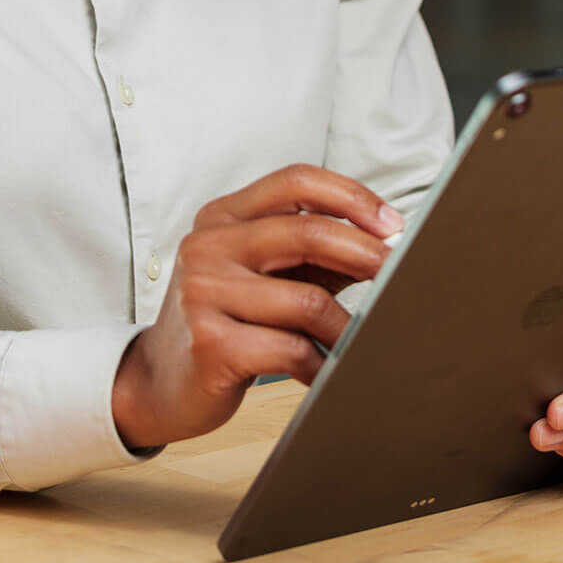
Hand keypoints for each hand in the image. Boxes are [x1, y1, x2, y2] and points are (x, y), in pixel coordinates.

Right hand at [112, 165, 400, 450]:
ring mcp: (204, 292)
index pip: (296, 180)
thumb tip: (387, 242)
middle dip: (367, 254)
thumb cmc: (228, 320)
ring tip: (360, 343)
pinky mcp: (210, 343)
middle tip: (401, 276)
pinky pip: (291, 350)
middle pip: (307, 232)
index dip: (352, 196)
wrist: (161, 381)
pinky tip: (327, 372)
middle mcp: (208, 245)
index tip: (392, 225)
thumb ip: (313, 251)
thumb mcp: (264, 272)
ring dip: (347, 328)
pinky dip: (322, 365)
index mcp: (224, 216)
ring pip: (307, 300)